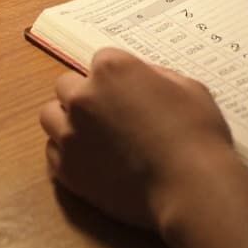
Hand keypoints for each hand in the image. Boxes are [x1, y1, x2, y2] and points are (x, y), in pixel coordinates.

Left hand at [39, 48, 241, 228]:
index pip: (100, 61)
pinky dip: (67, 153)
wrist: (190, 186)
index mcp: (112, 69)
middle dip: (86, 95)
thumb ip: (156, 76)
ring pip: (50, 117)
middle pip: (67, 86)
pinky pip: (52, 153)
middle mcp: (83, 97)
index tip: (130, 92)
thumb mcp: (187, 87)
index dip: (117, 76)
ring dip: (67, 121)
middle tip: (110, 114)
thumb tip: (141, 79)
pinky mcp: (66, 170)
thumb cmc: (197, 133)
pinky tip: (92, 161)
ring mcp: (70, 134)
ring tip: (93, 137)